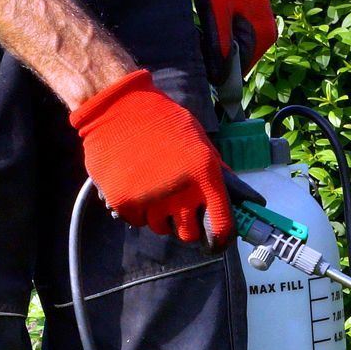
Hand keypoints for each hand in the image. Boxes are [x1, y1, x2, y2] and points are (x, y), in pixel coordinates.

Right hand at [70, 69, 233, 245]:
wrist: (118, 107)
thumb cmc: (161, 120)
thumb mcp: (198, 141)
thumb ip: (213, 172)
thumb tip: (233, 199)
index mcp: (205, 175)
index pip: (220, 226)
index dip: (219, 239)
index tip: (215, 242)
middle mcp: (180, 192)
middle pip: (188, 235)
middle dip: (186, 226)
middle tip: (179, 210)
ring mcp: (150, 199)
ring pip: (161, 229)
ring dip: (159, 216)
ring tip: (153, 188)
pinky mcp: (124, 202)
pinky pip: (136, 221)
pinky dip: (136, 210)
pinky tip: (135, 185)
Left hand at [194, 0, 276, 85]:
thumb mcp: (216, 16)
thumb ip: (220, 49)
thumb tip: (219, 80)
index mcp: (262, 38)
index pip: (239, 72)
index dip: (219, 72)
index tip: (204, 60)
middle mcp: (267, 36)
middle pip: (239, 62)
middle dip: (219, 58)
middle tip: (204, 39)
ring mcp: (262, 28)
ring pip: (237, 51)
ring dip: (220, 47)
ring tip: (209, 28)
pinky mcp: (255, 20)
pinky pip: (238, 39)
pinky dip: (224, 36)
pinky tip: (214, 22)